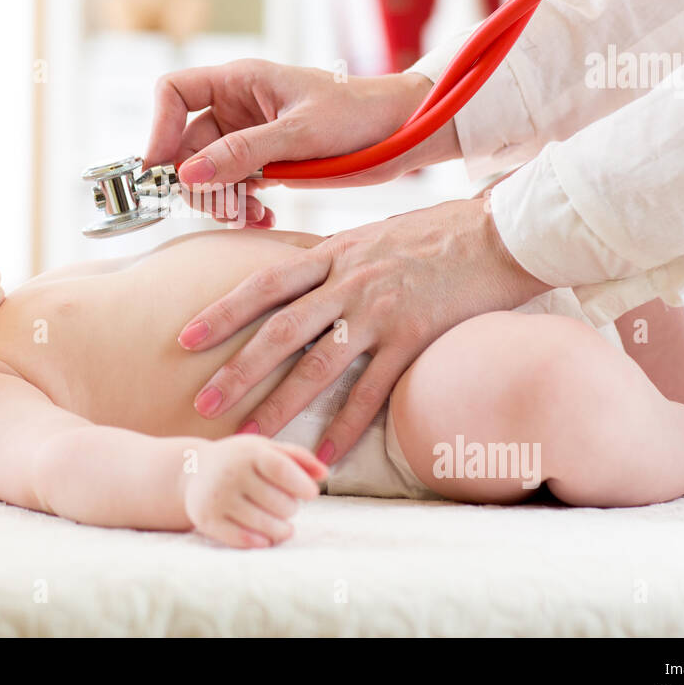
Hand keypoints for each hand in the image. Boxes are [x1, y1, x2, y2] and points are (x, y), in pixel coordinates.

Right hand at [144, 59, 459, 226]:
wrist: (402, 132)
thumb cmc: (358, 114)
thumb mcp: (300, 133)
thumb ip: (243, 152)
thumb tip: (188, 174)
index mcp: (239, 81)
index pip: (173, 93)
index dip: (159, 128)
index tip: (160, 169)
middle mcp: (236, 108)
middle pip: (184, 145)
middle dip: (196, 181)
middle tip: (221, 208)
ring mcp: (248, 139)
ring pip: (206, 175)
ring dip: (219, 201)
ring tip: (249, 216)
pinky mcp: (264, 165)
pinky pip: (233, 190)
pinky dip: (241, 209)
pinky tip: (264, 219)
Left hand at [179, 196, 551, 464]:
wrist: (497, 232)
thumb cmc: (434, 232)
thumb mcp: (369, 235)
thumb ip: (332, 260)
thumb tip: (297, 280)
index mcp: (332, 253)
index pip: (264, 284)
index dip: (222, 312)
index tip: (186, 337)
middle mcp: (349, 282)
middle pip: (279, 330)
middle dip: (236, 369)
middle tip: (202, 403)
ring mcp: (381, 312)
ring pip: (319, 365)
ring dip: (280, 405)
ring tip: (250, 436)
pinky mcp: (414, 339)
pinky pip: (373, 391)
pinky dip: (347, 425)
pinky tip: (324, 452)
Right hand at [183, 435, 327, 547]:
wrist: (192, 471)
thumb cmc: (240, 460)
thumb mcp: (266, 449)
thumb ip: (298, 457)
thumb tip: (326, 473)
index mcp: (248, 452)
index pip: (281, 470)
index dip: (302, 485)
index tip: (311, 494)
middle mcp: (230, 474)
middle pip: (280, 503)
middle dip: (290, 508)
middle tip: (285, 505)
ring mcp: (217, 498)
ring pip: (266, 526)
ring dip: (281, 530)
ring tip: (282, 525)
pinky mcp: (207, 519)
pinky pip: (244, 540)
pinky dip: (261, 542)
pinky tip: (266, 537)